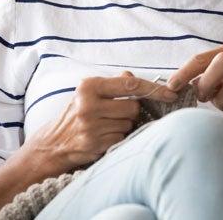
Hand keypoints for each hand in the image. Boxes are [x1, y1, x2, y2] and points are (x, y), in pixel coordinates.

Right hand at [23, 72, 176, 173]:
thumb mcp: (90, 92)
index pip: (130, 85)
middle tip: (114, 113)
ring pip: (128, 124)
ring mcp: (91, 127)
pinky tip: (102, 136)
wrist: (51, 144)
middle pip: (133, 108)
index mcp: (89, 87)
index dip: (154, 89)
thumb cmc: (76, 113)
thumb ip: (115, 83)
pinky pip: (121, 139)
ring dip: (123, 126)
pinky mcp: (94, 145)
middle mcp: (88, 106)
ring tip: (105, 125)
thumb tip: (134, 77)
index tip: (171, 94)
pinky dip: (117, 138)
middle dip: (130, 111)